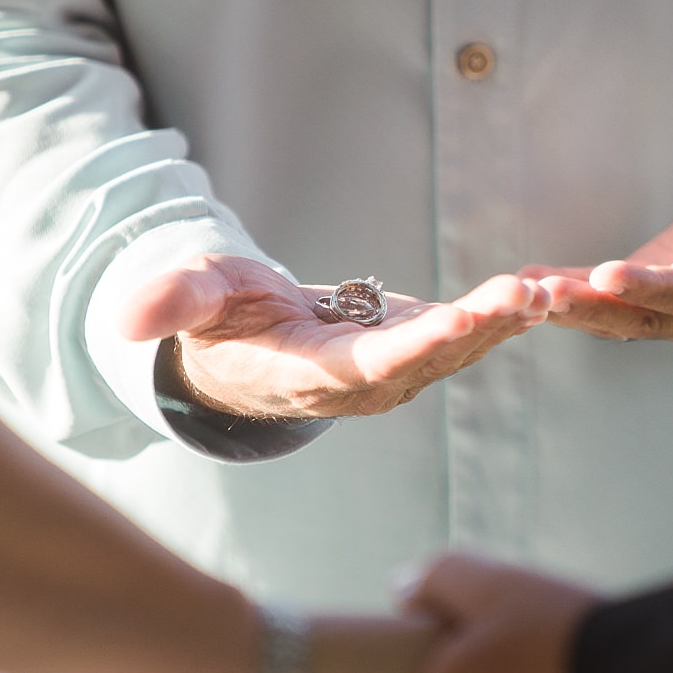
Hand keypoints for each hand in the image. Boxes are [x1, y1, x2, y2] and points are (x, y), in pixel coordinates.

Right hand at [120, 255, 550, 418]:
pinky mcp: (415, 351)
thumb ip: (170, 303)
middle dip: (482, 328)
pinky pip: (465, 336)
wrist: (238, 346)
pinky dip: (502, 315)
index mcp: (311, 374)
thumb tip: (125, 321)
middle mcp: (363, 383)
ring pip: (457, 350)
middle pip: (431, 358)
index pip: (371, 364)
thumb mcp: (187, 299)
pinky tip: (543, 290)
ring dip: (504, 322)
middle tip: (527, 294)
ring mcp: (394, 372)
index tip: (458, 317)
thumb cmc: (211, 319)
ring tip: (548, 288)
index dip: (418, 343)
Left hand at [527, 63, 672, 341]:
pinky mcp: (661, 309)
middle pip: (653, 315)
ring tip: (523, 292)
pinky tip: (530, 282)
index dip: (653, 284)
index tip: (606, 274)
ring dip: (577, 310)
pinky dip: (576, 300)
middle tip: (545, 295)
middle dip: (597, 307)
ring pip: (628, 322)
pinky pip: (615, 311)